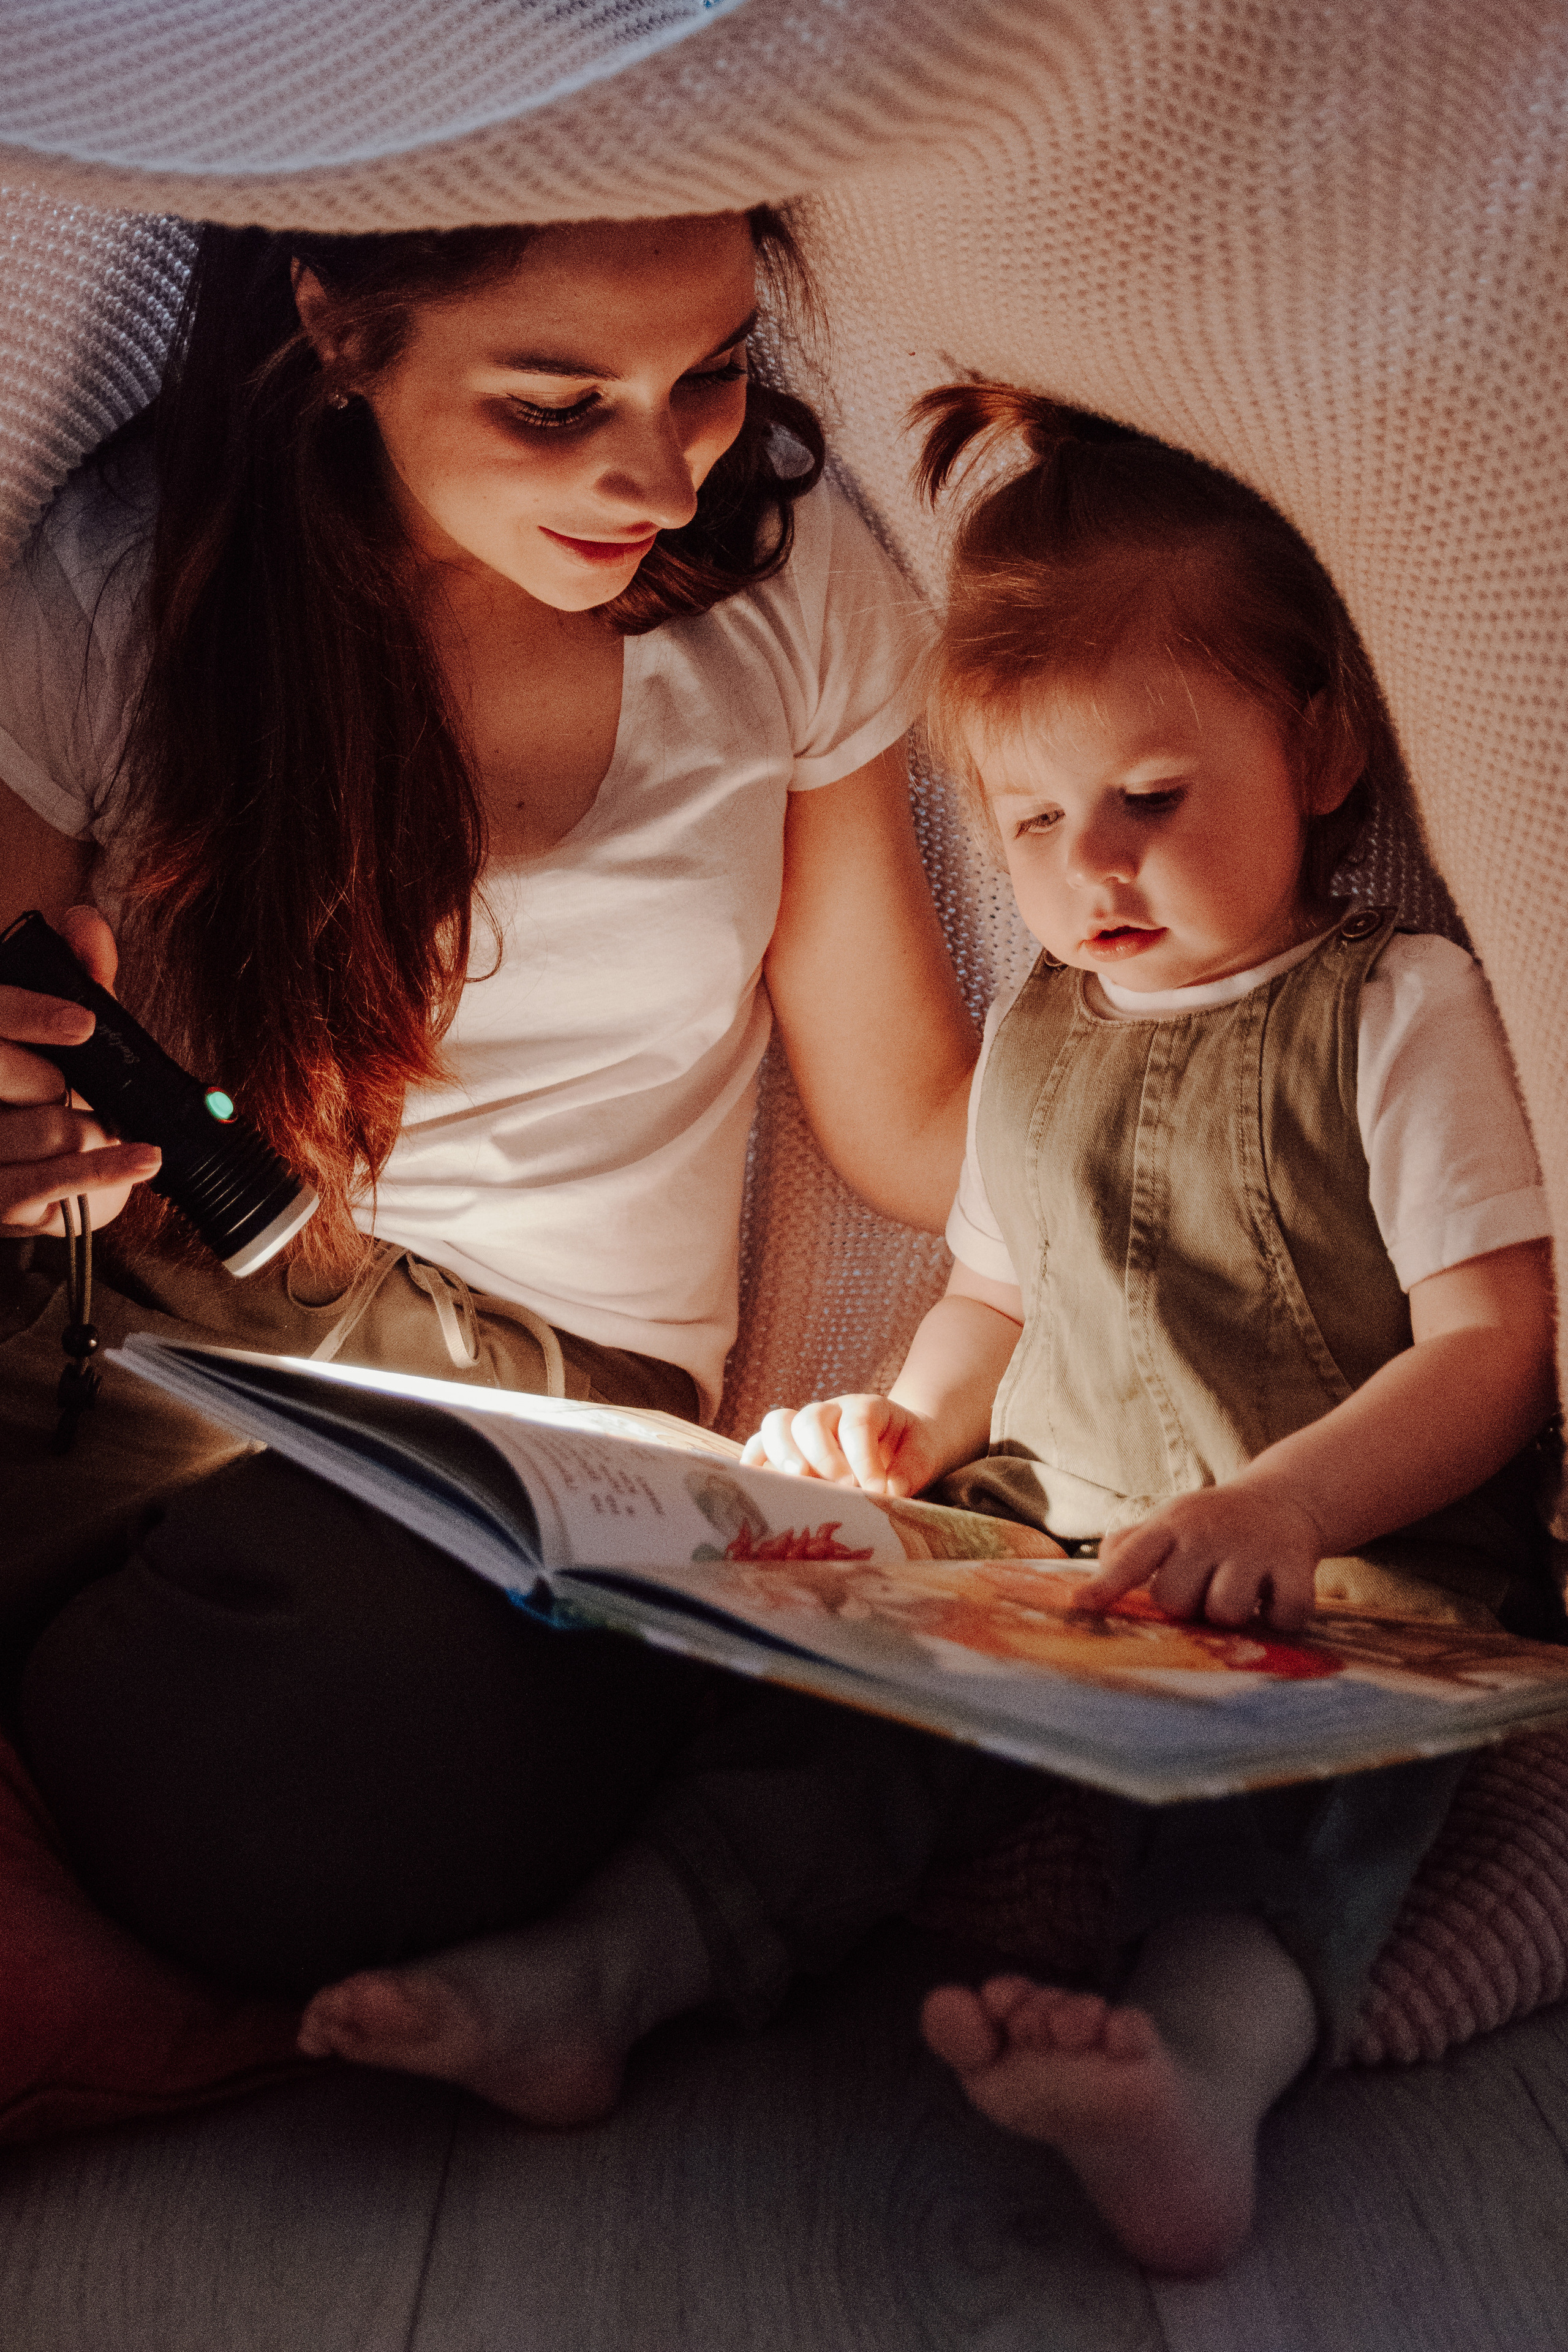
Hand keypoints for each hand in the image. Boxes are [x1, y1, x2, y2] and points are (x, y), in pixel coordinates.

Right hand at [0, 905, 160, 1236]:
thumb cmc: (47, 1083)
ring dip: (91, 1127)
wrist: (39, 1170)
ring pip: (49, 1128)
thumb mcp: (62, 1021)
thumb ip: (75, 967)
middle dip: (60, 1080)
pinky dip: (109, 1169)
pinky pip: (56, 1181)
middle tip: (69, 1087)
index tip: (84, 1025)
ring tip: (89, 1126)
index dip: (31, 1016)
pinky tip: (146, 1157)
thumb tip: (86, 924)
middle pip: (16, 1074)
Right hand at [741, 1393, 947, 1497]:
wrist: (898, 1443)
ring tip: (798, 1484)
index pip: (857, 1423)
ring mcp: (802, 1428)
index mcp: (866, 1408)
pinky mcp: (784, 1447)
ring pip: (777, 1424)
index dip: (863, 1458)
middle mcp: (830, 1412)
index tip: (875, 1491)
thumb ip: (913, 1468)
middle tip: (840, 1488)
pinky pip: (757, 1445)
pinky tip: (759, 1487)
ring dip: (782, 1455)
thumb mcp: (924, 1453)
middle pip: (810, 1418)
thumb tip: (891, 1489)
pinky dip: (754, 1463)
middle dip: (822, 1455)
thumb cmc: (908, 1450)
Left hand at [1071, 1483, 1325, 1630]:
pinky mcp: (1296, 1564)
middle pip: (1175, 1600)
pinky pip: (1282, 1616)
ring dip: (1231, 1615)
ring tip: (1238, 1590)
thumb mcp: (1167, 1524)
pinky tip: (1272, 1597)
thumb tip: (1089, 1586)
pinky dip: (1279, 1618)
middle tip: (1204, 1585)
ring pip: (1225, 1613)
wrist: (1282, 1499)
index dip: (1106, 1584)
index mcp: (1170, 1525)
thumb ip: (1127, 1549)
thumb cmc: (1209, 1524)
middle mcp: (1208, 1533)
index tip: (1080, 1605)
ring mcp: (1253, 1547)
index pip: (1129, 1558)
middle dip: (1187, 1605)